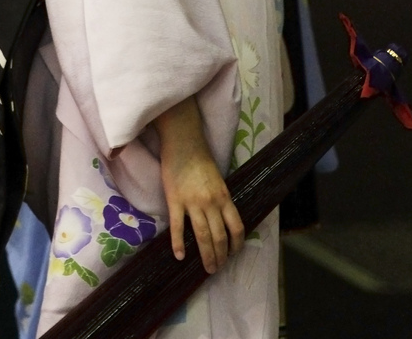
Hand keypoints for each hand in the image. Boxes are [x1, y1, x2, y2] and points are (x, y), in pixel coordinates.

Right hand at [154, 98, 243, 272]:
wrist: (184, 142)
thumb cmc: (201, 159)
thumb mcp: (218, 180)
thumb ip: (221, 200)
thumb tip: (223, 220)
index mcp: (224, 196)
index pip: (236, 228)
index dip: (236, 245)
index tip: (233, 255)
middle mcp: (211, 202)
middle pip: (219, 237)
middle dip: (220, 256)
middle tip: (216, 269)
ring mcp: (193, 202)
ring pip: (202, 235)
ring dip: (206, 255)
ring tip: (206, 268)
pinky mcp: (175, 200)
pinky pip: (178, 226)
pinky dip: (178, 243)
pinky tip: (179, 256)